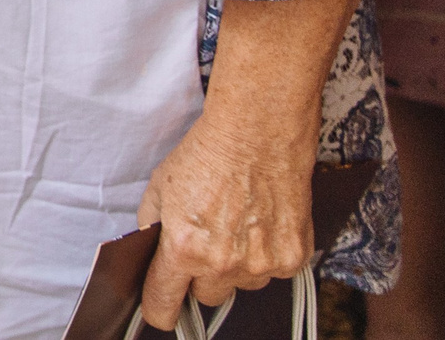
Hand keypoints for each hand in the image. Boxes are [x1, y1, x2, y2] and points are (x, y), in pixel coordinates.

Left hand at [135, 113, 315, 328]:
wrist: (257, 135)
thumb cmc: (207, 156)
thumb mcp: (159, 188)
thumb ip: (152, 228)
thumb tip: (153, 254)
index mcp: (185, 248)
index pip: (164, 304)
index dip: (159, 309)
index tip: (160, 309)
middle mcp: (224, 264)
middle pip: (207, 297)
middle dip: (201, 276)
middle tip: (206, 242)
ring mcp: (262, 264)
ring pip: (242, 285)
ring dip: (237, 266)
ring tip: (236, 225)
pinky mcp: (292, 258)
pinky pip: (272, 272)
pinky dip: (266, 255)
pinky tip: (260, 223)